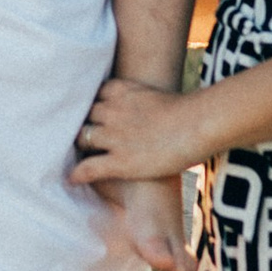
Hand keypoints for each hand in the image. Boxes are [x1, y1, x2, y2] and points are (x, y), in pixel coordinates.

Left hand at [68, 77, 199, 187]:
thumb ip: (146, 104)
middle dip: (82, 123)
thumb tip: (152, 116)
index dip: (94, 106)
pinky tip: (72, 179)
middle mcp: (112, 112)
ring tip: (73, 155)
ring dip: (79, 146)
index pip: (96, 95)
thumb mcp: (160, 96)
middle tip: (80, 136)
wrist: (199, 123)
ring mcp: (114, 137)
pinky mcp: (120, 161)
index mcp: (122, 91)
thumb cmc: (191, 112)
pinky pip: (88, 168)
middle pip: (85, 115)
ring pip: (82, 138)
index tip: (93, 114)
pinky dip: (78, 174)